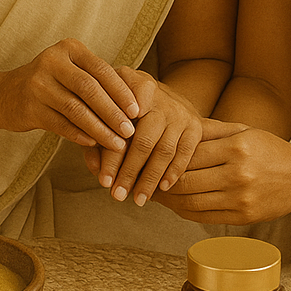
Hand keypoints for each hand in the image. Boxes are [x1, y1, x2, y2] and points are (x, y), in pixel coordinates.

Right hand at [0, 39, 140, 151]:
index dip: (121, 91)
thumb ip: (97, 81)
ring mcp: (38, 84)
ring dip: (100, 129)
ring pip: (76, 110)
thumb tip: (134, 106)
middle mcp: (52, 62)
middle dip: (113, 112)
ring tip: (116, 144)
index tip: (138, 111)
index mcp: (68, 48)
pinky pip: (61, 125)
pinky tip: (94, 144)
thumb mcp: (71, 71)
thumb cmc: (51, 83)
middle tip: (130, 131)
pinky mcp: (29, 108)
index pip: (101, 70)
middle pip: (90, 89)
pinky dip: (80, 136)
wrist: (4, 94)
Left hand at [83, 70, 203, 205]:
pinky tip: (162, 189)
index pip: (120, 128)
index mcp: (134, 91)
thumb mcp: (109, 109)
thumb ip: (98, 136)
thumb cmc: (128, 105)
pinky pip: (185, 153)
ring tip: (138, 199)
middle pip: (144, 141)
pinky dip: (174, 173)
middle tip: (117, 196)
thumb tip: (95, 169)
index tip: (103, 181)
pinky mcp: (195, 126)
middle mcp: (160, 99)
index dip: (111, 156)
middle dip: (130, 172)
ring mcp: (180, 113)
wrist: (164, 94)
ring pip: (165, 151)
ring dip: (150, 179)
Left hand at [151, 118, 290, 223]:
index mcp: (236, 147)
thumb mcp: (243, 130)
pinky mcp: (243, 217)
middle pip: (185, 180)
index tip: (144, 156)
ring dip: (167, 201)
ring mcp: (241, 199)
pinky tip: (173, 205)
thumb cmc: (270, 149)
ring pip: (191, 202)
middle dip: (157, 181)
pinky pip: (204, 217)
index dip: (162, 157)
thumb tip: (174, 125)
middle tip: (138, 179)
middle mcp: (238, 174)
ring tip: (151, 193)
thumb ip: (209, 129)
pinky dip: (184, 212)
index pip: (188, 154)